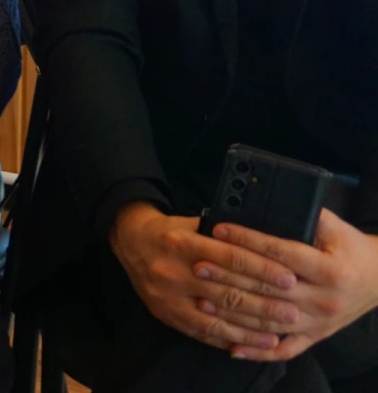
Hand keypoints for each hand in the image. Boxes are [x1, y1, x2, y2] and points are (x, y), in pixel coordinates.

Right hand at [108, 201, 287, 352]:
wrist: (130, 242)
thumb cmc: (170, 232)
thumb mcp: (192, 224)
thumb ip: (224, 237)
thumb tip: (269, 247)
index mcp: (182, 242)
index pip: (231, 258)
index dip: (263, 269)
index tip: (290, 278)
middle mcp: (172, 270)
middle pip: (227, 291)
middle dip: (264, 304)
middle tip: (293, 311)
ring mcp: (167, 296)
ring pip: (217, 317)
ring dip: (251, 328)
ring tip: (279, 332)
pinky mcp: (166, 314)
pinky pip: (203, 332)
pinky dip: (230, 340)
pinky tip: (252, 343)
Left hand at [199, 211, 377, 361]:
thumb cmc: (352, 250)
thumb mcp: (335, 227)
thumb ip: (305, 215)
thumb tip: (269, 200)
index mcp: (329, 270)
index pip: (279, 254)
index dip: (247, 240)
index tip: (218, 230)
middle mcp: (323, 299)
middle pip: (267, 288)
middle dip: (229, 276)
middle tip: (198, 265)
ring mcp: (318, 322)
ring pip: (269, 321)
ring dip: (233, 313)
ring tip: (201, 301)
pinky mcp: (315, 336)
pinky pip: (285, 348)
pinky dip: (258, 351)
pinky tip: (231, 348)